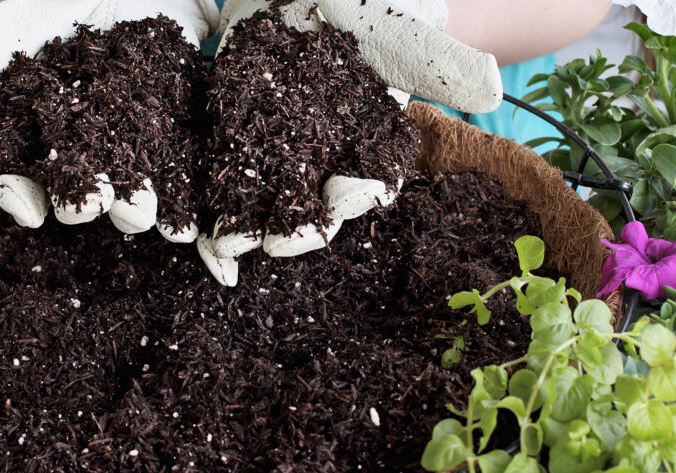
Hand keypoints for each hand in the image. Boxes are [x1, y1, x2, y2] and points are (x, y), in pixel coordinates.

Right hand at [0, 0, 217, 239]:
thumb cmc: (89, 0)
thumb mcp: (38, 12)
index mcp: (39, 132)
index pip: (15, 178)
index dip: (17, 197)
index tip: (30, 208)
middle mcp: (83, 158)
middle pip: (75, 201)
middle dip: (84, 206)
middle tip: (98, 199)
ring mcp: (132, 163)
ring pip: (129, 207)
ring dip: (136, 213)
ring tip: (143, 208)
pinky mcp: (178, 159)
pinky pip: (181, 195)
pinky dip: (186, 217)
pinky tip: (192, 231)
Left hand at [195, 0, 502, 285]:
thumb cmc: (372, 7)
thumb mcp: (403, 30)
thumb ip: (440, 62)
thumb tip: (490, 87)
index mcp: (371, 145)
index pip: (368, 184)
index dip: (352, 198)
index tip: (332, 207)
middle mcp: (326, 159)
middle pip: (308, 205)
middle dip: (285, 228)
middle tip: (262, 245)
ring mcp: (280, 150)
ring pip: (261, 198)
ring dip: (240, 223)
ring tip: (216, 243)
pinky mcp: (238, 131)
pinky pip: (221, 169)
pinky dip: (206, 193)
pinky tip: (185, 214)